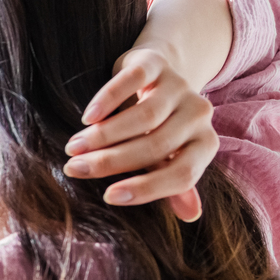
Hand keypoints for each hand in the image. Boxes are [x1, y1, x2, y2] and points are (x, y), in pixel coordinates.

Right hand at [62, 43, 217, 221]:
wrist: (161, 73)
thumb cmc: (160, 127)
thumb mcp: (169, 156)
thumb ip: (175, 184)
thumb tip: (191, 216)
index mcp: (205, 145)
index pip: (181, 175)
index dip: (146, 189)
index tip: (109, 197)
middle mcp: (199, 115)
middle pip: (155, 146)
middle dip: (111, 161)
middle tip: (74, 169)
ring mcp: (179, 86)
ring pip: (143, 117)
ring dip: (103, 136)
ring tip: (73, 148)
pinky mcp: (156, 63)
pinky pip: (132, 81)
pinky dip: (108, 100)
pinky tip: (87, 117)